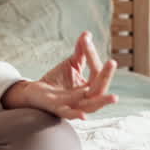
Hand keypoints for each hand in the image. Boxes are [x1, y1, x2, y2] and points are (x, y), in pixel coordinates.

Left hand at [1, 31, 118, 119]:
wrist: (35, 91)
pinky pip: (69, 115)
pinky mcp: (57, 109)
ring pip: (91, 106)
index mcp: (89, 88)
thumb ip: (81, 51)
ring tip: (114, 98)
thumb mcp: (71, 64)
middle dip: (106, 76)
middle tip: (112, 62)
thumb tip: (87, 33)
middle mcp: (84, 98)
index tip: (86, 39)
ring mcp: (72, 105)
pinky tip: (83, 115)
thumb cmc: (56, 79)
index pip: (96, 72)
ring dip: (102, 102)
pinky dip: (76, 115)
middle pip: (99, 89)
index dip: (92, 55)